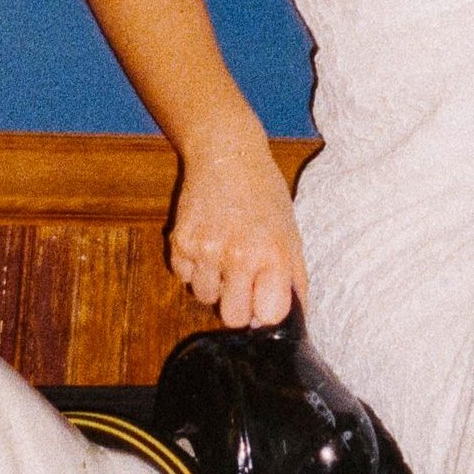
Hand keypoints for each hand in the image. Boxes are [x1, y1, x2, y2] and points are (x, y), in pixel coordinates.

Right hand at [168, 136, 306, 329]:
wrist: (226, 154)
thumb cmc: (264, 194)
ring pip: (205, 298)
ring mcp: (205, 250)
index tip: (265, 299)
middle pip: (232, 318)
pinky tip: (206, 242)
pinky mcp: (179, 242)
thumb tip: (294, 318)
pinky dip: (193, 267)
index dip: (267, 312)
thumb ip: (293, 278)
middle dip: (238, 306)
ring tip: (224, 253)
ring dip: (214, 284)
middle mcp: (238, 256)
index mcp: (272, 255)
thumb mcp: (290, 233)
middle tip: (242, 280)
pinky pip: (183, 278)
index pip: (269, 316)